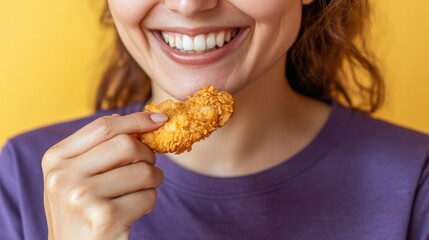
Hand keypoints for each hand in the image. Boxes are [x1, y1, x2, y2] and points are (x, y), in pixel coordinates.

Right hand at [42, 112, 167, 239]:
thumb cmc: (80, 212)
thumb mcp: (75, 177)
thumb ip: (95, 148)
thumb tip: (125, 116)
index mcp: (55, 159)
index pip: (103, 126)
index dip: (136, 120)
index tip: (160, 119)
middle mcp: (63, 177)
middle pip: (126, 145)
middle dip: (147, 155)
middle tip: (147, 168)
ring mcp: (82, 197)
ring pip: (143, 171)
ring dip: (153, 181)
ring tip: (141, 191)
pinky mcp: (105, 217)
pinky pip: (148, 196)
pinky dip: (149, 201)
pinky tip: (134, 211)